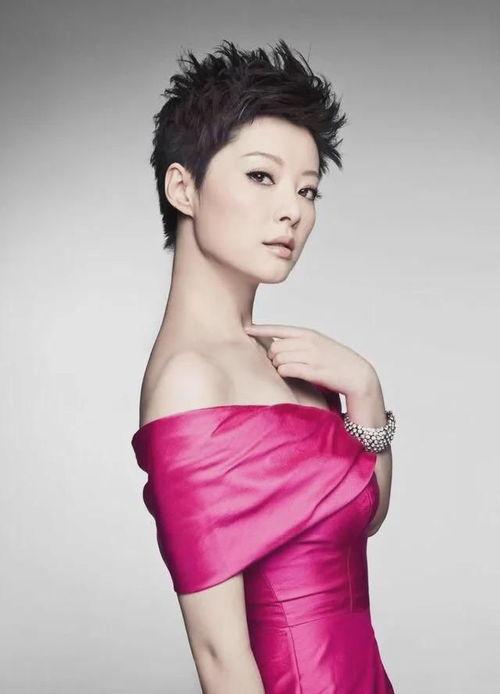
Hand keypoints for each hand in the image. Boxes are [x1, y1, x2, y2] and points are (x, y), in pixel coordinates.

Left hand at [244, 323, 376, 397]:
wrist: (357, 374)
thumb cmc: (335, 361)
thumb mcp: (318, 345)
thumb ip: (299, 343)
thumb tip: (275, 347)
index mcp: (308, 334)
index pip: (279, 329)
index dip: (261, 329)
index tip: (246, 329)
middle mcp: (308, 342)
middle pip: (275, 347)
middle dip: (272, 357)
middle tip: (279, 364)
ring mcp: (311, 356)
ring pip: (279, 359)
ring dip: (278, 366)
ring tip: (286, 370)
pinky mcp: (313, 370)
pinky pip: (286, 369)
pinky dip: (283, 373)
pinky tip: (289, 375)